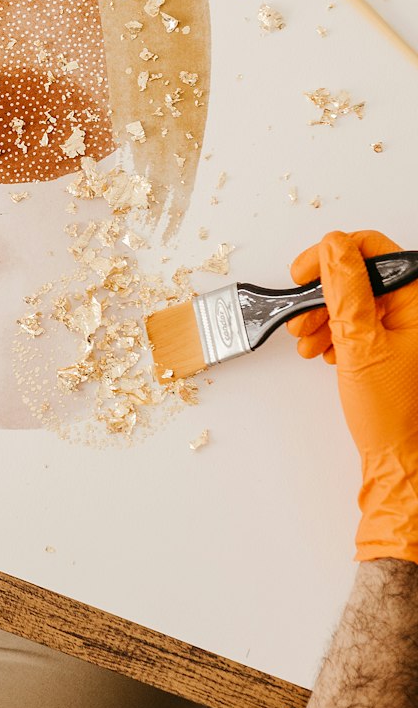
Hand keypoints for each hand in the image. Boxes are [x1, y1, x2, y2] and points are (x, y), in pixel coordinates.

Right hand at [287, 229, 417, 561]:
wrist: (399, 460)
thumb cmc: (392, 413)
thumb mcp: (360, 345)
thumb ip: (345, 291)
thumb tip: (333, 247)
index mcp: (417, 301)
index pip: (372, 249)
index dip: (332, 255)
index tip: (303, 273)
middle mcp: (412, 310)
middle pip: (358, 273)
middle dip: (322, 292)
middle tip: (301, 313)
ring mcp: (401, 327)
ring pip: (352, 299)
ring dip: (321, 315)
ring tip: (307, 340)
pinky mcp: (389, 343)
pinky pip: (355, 322)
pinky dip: (331, 332)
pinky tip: (322, 351)